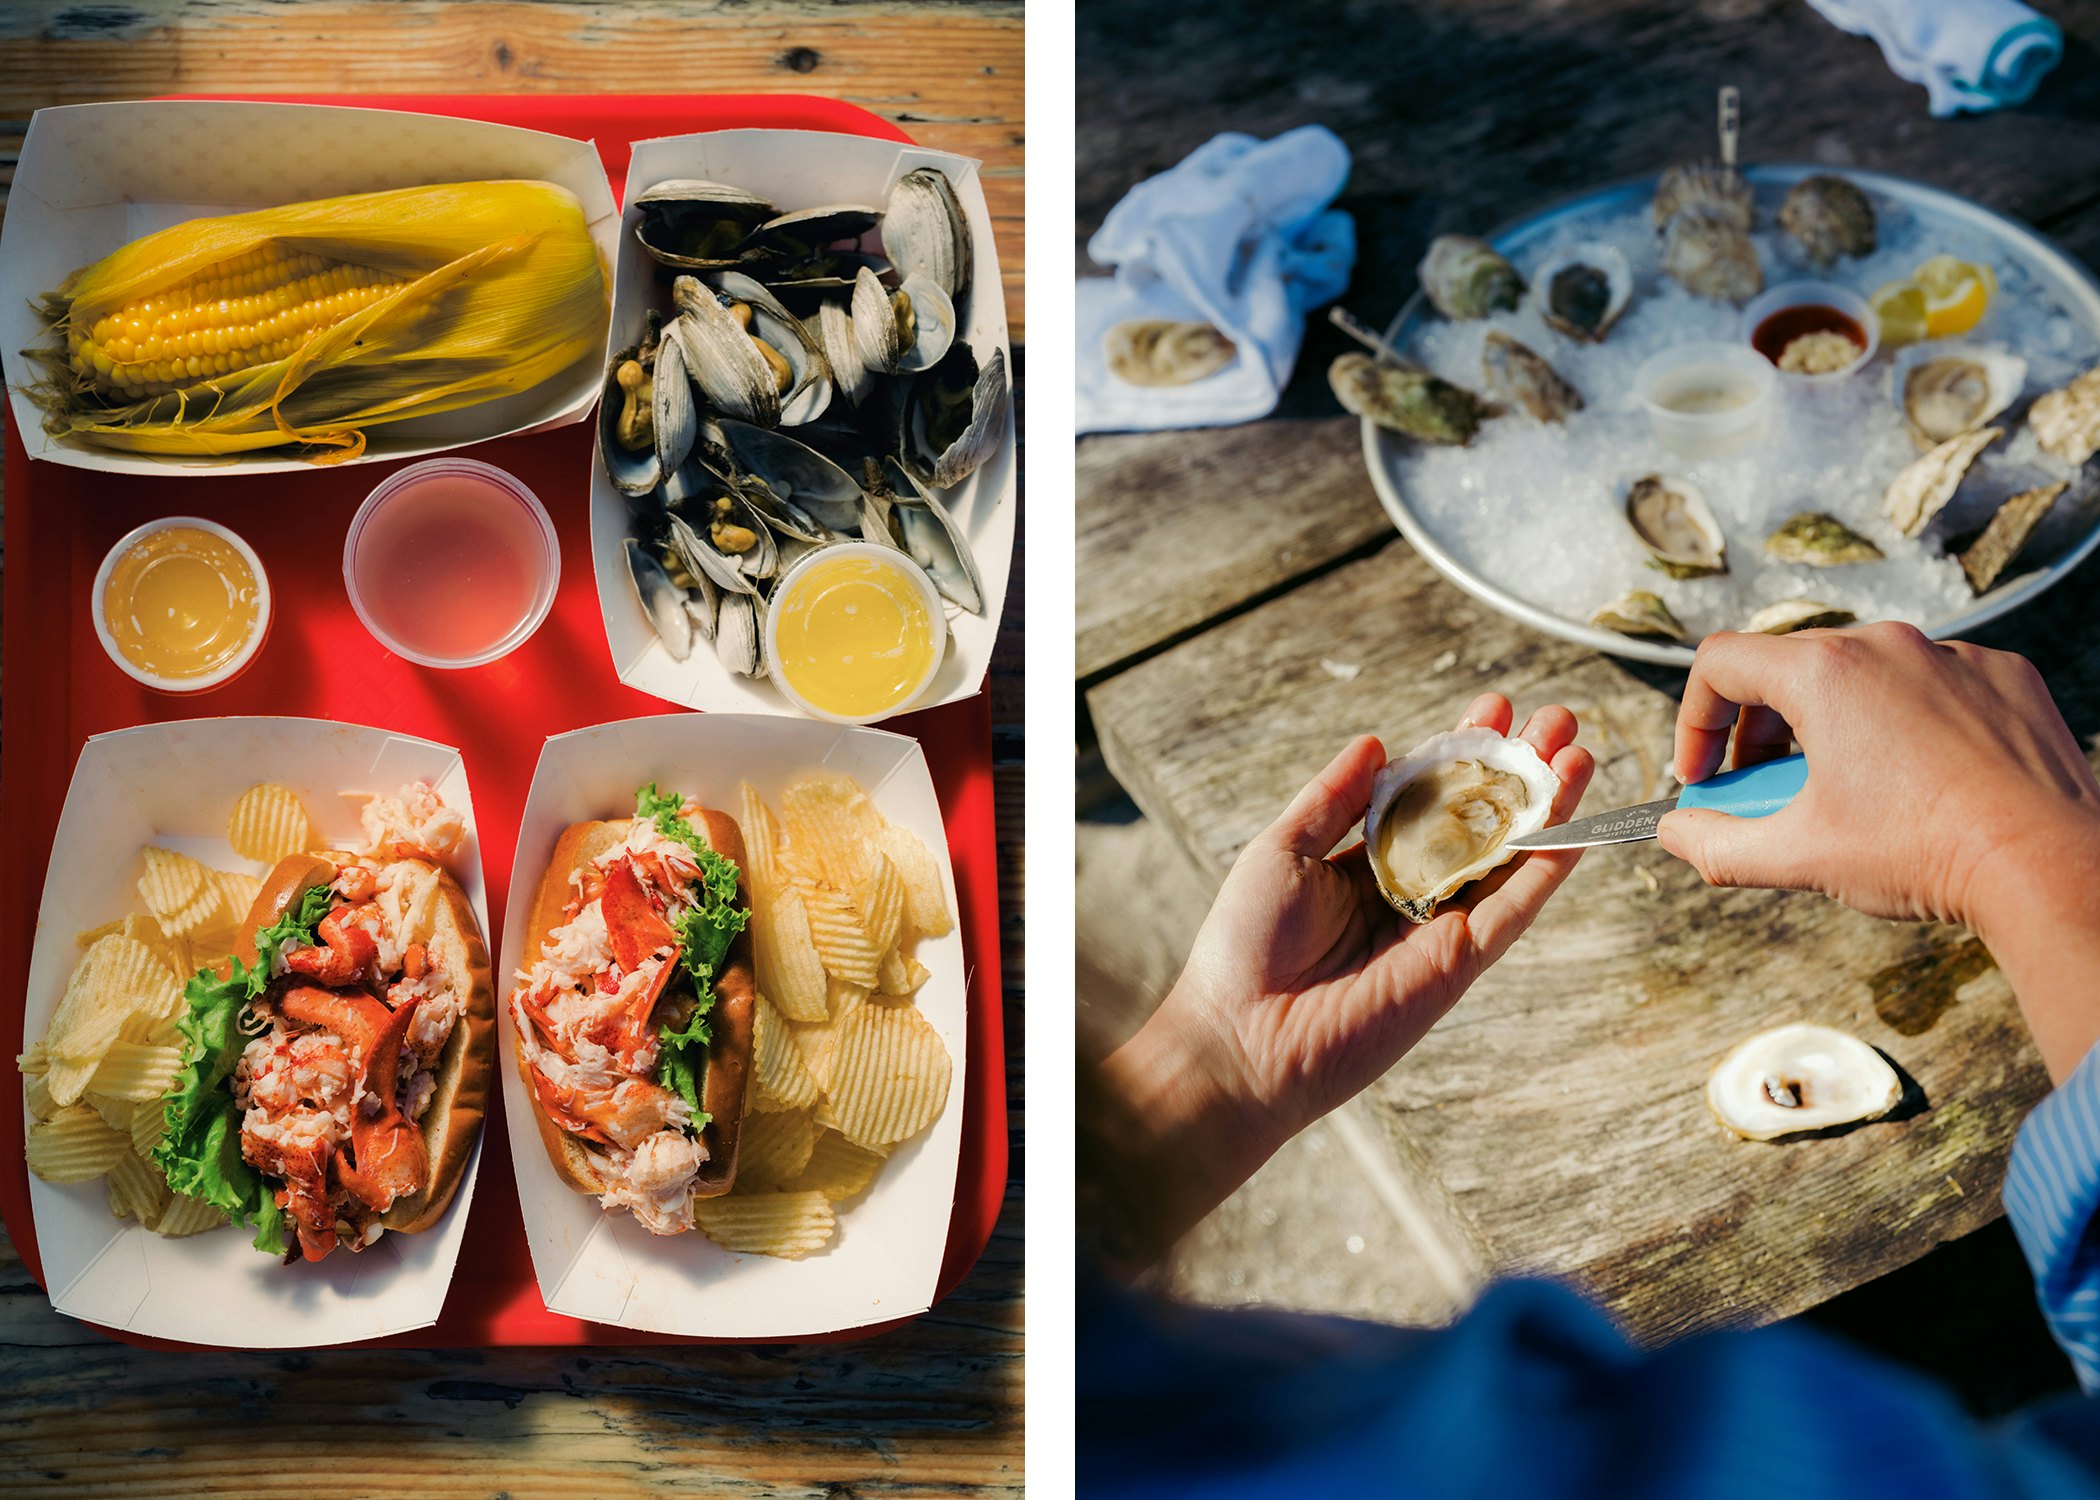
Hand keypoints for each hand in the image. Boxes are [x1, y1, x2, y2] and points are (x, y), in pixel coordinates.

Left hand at [1082, 695, 1592, 1271]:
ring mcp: (1439, 926)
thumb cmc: (1245, 947)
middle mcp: (1410, 891)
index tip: (1493, 705)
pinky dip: (1547, 867)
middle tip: (1558, 717)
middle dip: (1520, 767)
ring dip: (1548, 806)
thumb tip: (1375, 741)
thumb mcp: (1282, 849)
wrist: (1243, 1038)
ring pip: (1510, 857)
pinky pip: (1513, 907)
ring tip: (1579, 749)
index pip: (1428, 794)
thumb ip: (1334, 797)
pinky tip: (1575, 823)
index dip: (1462, 749)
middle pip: (1481, 819)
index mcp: (1365, 862)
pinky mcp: (1458, 963)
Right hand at [1657, 624, 2099, 926]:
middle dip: (1760, 730)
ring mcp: (1951, 655)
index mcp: (1824, 673)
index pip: (1719, 665)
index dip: (1694, 723)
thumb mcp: (1797, 857)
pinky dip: (1904, 722)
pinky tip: (1918, 781)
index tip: (1705, 776)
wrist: (2047, 865)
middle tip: (1765, 789)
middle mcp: (1886, 644)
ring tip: (1840, 788)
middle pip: (1788, 666)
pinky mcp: (2002, 676)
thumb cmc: (1923, 853)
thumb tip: (1675, 835)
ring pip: (1861, 672)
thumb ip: (1716, 845)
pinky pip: (1929, 683)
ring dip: (1830, 724)